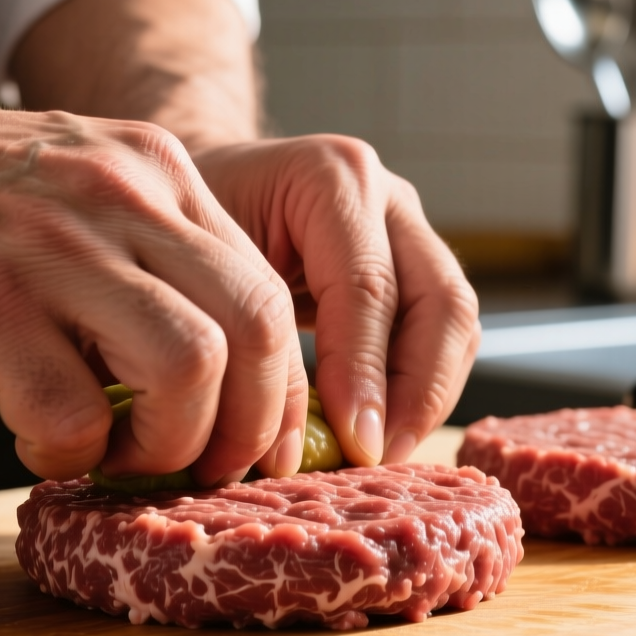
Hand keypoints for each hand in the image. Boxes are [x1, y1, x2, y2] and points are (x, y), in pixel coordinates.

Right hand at [0, 88, 309, 484]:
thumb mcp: (78, 189)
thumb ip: (151, 260)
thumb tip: (215, 377)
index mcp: (158, 175)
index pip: (271, 293)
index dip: (279, 391)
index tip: (255, 445)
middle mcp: (122, 200)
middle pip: (257, 329)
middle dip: (248, 426)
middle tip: (202, 467)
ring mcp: (51, 249)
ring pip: (190, 367)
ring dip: (170, 444)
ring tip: (118, 457)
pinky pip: (72, 411)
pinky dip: (68, 452)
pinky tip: (35, 443)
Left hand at [193, 136, 480, 465]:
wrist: (189, 199)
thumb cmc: (178, 233)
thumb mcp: (186, 265)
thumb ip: (232, 328)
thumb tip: (266, 445)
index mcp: (330, 177)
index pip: (367, 285)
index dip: (364, 373)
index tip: (356, 445)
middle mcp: (384, 197)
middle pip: (440, 300)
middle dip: (418, 391)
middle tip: (381, 459)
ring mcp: (409, 232)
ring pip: (457, 322)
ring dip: (430, 397)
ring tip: (384, 456)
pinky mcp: (415, 272)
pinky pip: (446, 337)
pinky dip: (423, 391)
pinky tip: (383, 434)